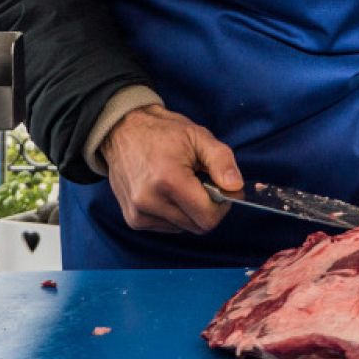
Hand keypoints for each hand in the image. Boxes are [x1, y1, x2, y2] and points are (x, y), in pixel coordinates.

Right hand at [99, 104, 241, 233]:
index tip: (220, 187)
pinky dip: (175, 213)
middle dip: (206, 207)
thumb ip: (222, 162)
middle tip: (199, 181)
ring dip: (189, 210)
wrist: (123, 130)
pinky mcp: (133, 219)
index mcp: (168, 180)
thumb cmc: (162, 132)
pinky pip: (168, 226)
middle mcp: (149, 202)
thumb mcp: (199, 136)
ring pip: (184, 228)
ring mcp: (138, 213)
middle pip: (197, 226)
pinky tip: (166, 191)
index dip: (222, 204)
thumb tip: (236, 187)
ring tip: (180, 183)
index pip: (208, 217)